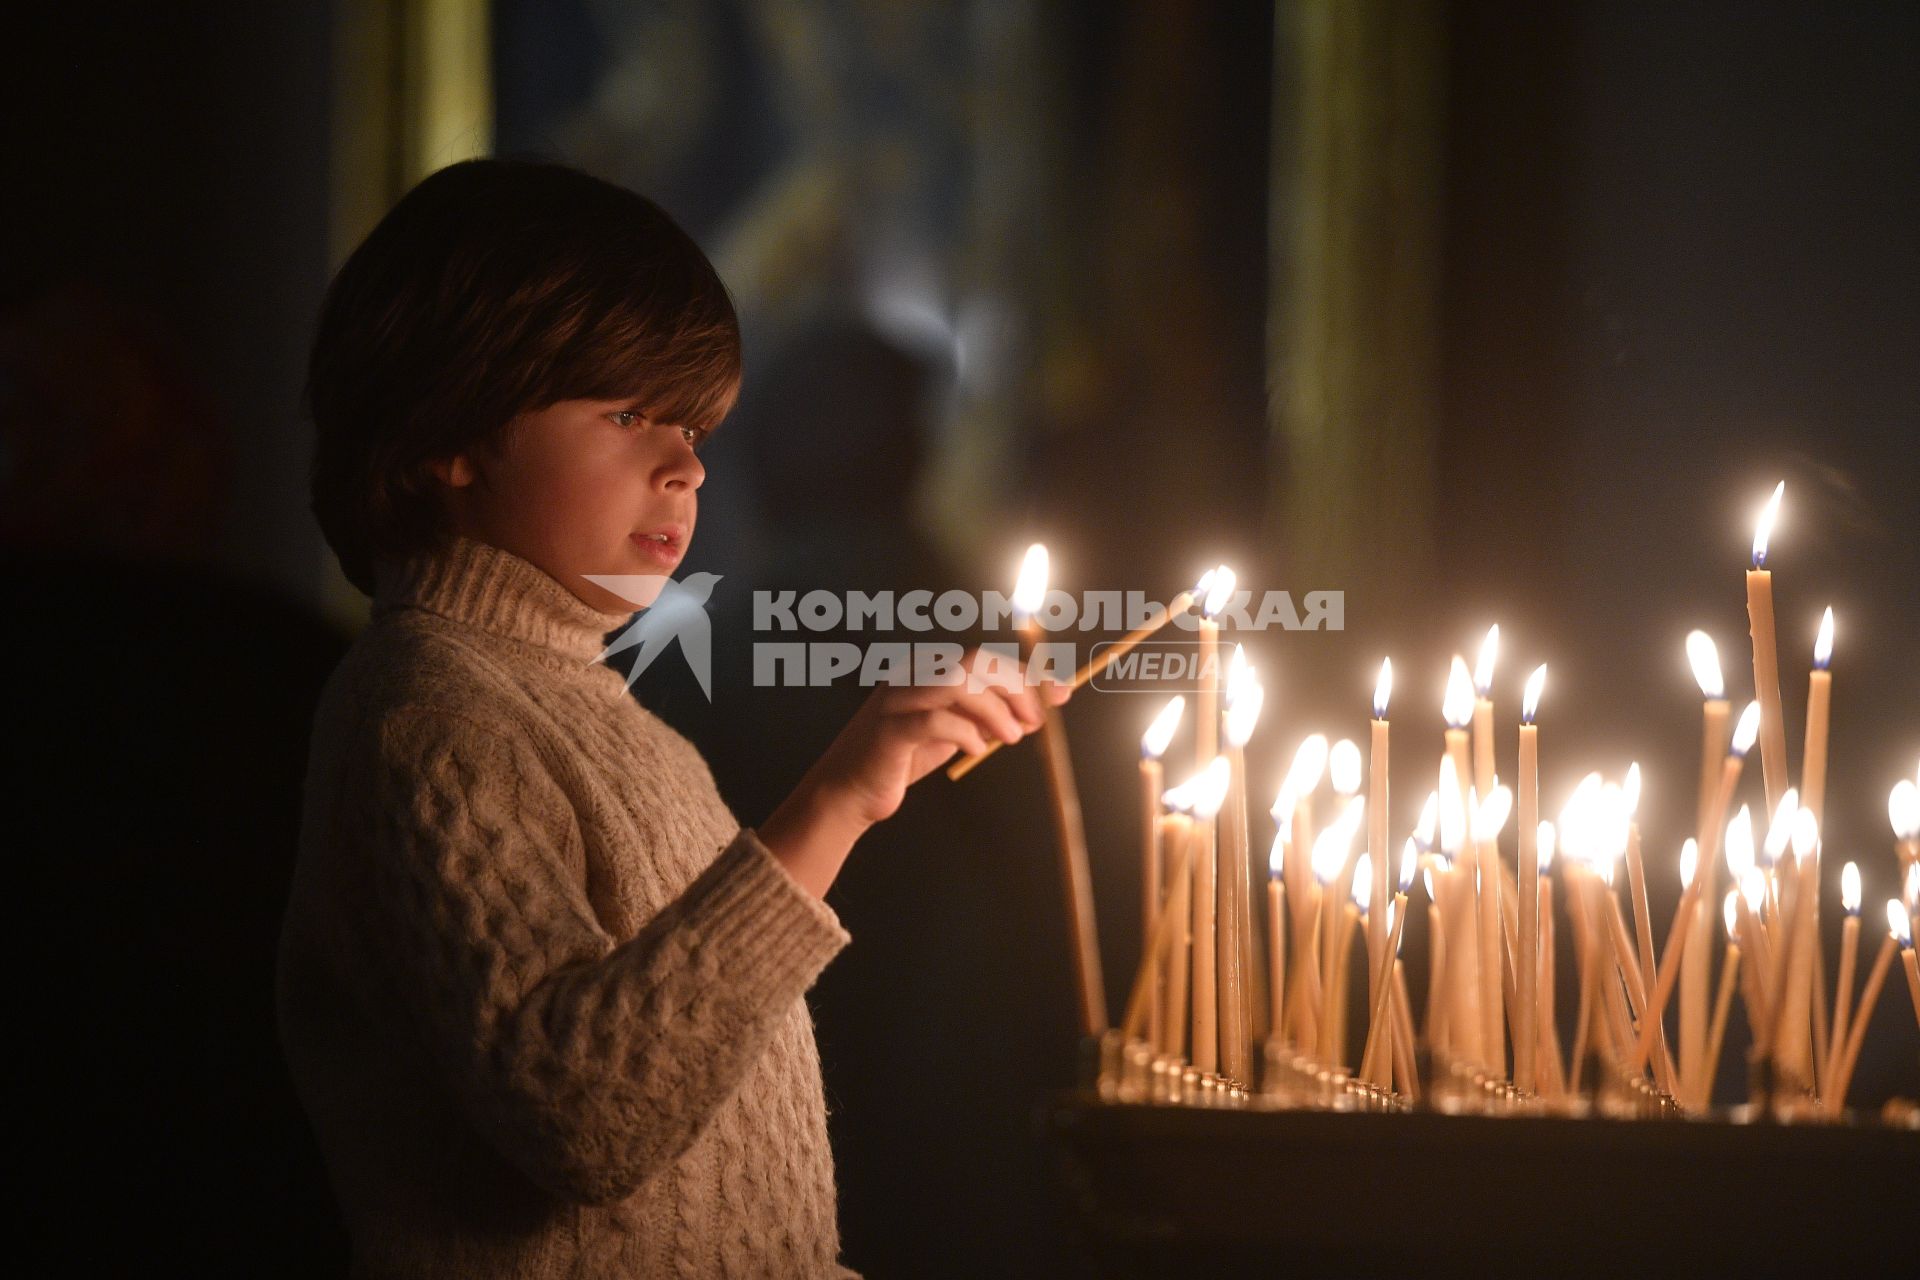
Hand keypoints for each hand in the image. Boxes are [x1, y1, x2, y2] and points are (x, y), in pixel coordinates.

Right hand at [758, 647, 1070, 897]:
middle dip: (1015, 689)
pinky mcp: (889, 730)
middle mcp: (911, 676)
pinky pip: (936, 719)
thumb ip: (988, 718)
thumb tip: (1038, 710)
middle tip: (1034, 723)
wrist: (849, 794)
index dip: (1028, 675)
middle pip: (976, 662)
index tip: (1060, 694)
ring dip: (995, 710)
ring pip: (958, 682)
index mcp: (927, 670)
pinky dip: (965, 733)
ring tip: (1010, 739)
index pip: (986, 660)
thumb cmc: (901, 761)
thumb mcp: (953, 733)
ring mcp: (898, 699)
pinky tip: (975, 750)